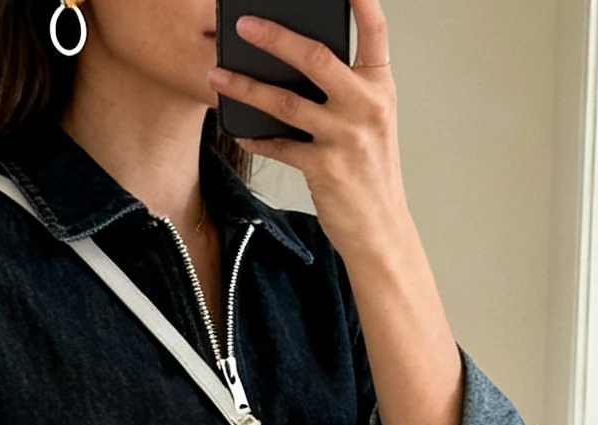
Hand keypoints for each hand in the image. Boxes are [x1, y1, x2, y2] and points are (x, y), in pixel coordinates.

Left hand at [210, 0, 402, 265]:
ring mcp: (345, 136)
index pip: (374, 29)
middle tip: (243, 23)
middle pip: (314, 57)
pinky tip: (240, 131)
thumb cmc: (371, 170)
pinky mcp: (324, 167)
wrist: (380, 229)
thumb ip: (348, 86)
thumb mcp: (373, 119)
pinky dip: (257, 137)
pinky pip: (280, 145)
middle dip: (274, 36)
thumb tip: (299, 58)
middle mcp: (366, 106)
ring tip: (218, 73)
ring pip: (285, 101)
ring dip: (246, 86)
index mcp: (380, 86)